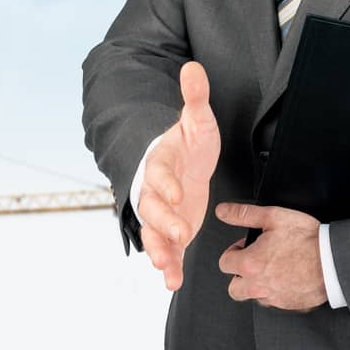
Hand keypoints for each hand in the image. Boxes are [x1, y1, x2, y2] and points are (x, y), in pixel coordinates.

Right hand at [138, 61, 220, 290]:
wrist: (185, 163)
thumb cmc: (189, 142)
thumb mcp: (198, 120)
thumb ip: (195, 98)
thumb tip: (193, 66)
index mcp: (159, 163)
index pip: (158, 173)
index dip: (165, 184)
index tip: (178, 194)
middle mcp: (154, 191)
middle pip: (152, 208)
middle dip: (163, 222)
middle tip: (181, 233)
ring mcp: (160, 212)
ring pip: (153, 233)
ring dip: (158, 250)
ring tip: (166, 268)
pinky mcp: (170, 229)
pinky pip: (165, 249)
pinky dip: (168, 265)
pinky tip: (173, 282)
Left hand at [214, 202, 325, 311]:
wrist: (335, 260)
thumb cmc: (307, 238)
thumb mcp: (273, 217)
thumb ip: (243, 214)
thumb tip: (222, 211)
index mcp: (250, 264)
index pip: (224, 263)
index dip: (234, 251)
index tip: (246, 246)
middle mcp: (258, 286)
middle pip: (233, 288)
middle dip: (239, 274)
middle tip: (254, 261)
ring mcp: (274, 298)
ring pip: (253, 297)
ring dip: (256, 285)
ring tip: (271, 270)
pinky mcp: (290, 305)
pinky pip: (274, 302)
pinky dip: (275, 292)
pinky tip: (286, 278)